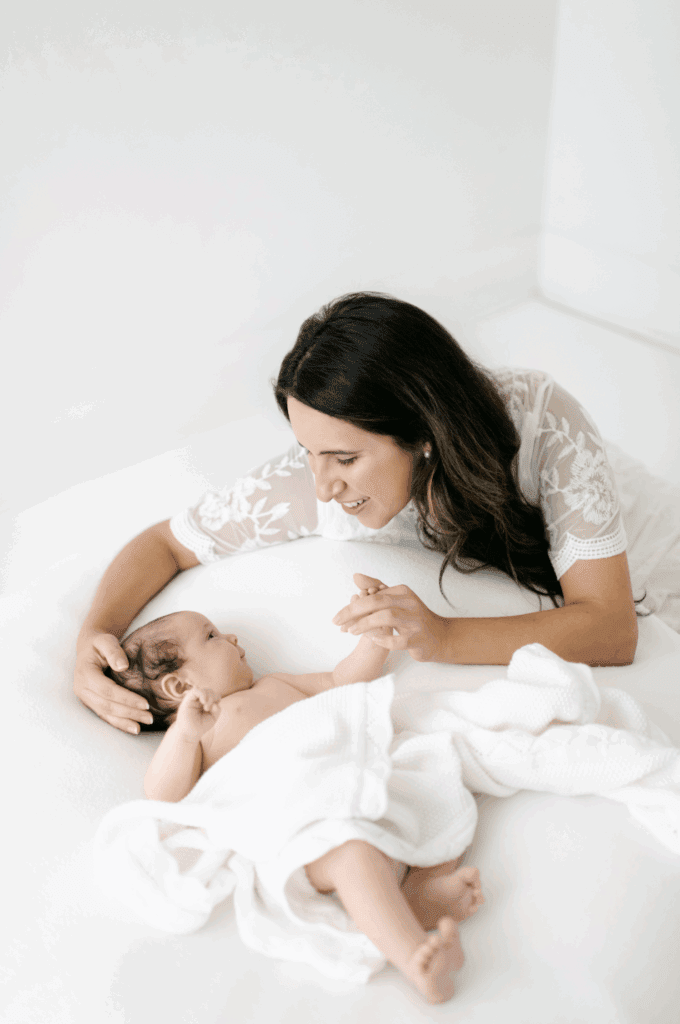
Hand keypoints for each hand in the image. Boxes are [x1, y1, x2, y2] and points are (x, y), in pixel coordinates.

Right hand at [74, 631, 153, 733]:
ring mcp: (85, 698)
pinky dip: (119, 723)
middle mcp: (82, 689)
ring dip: (125, 721)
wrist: (88, 648)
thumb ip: (113, 651)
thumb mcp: (106, 640)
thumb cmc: (99, 643)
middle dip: (129, 713)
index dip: (126, 698)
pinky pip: (105, 715)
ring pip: (106, 713)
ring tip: (142, 725)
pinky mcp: (91, 702)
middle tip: (149, 717)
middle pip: (107, 705)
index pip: (107, 690)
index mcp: (85, 674)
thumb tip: (123, 666)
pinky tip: (133, 727)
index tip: (145, 703)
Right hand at [174, 687, 220, 741]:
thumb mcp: (212, 718)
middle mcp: (200, 699)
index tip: (214, 709)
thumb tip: (216, 703)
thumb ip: (217, 710)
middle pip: (210, 691)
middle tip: (208, 709)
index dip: (217, 698)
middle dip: (213, 697)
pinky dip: (202, 694)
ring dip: (209, 697)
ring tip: (206, 708)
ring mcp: (193, 699)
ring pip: (204, 689)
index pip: (214, 694)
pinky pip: (196, 690)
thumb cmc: (200, 726)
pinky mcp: (188, 699)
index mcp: (206, 703)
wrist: (189, 734)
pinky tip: (203, 702)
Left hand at [333, 575, 447, 661]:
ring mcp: (415, 622)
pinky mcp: (418, 639)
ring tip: (351, 631)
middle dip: (353, 612)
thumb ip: (375, 587)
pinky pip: (396, 640)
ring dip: (365, 624)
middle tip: (337, 622)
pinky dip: (382, 640)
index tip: (338, 618)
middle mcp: (410, 603)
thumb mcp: (396, 599)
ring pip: (387, 618)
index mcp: (402, 591)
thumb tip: (355, 576)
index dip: (352, 606)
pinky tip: (372, 639)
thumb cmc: (413, 618)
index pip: (372, 595)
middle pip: (377, 602)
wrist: (440, 636)